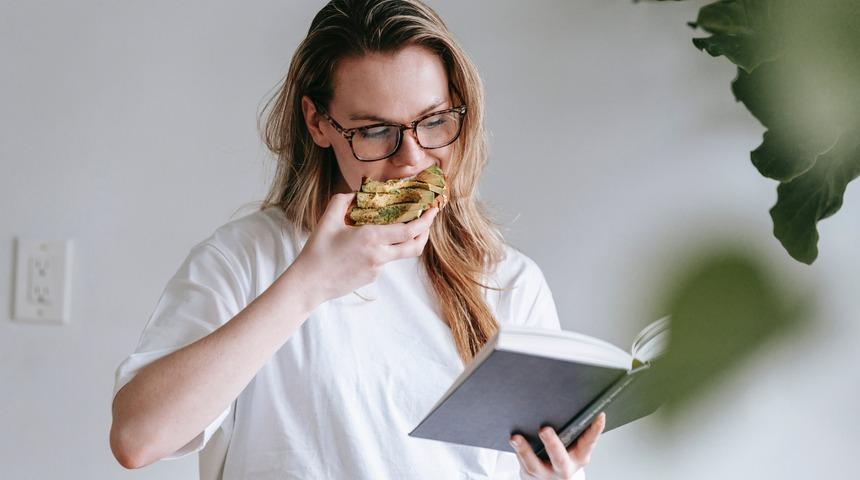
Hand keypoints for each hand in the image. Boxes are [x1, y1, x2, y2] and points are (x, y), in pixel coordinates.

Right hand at [289, 192, 438, 305]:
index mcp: (371, 238)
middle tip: (426, 220)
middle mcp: (379, 255)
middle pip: (414, 247)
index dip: (425, 221)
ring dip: (402, 241)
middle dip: (425, 233)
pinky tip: (366, 247)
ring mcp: (377, 269)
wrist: (309, 284)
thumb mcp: (328, 220)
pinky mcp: (372, 278)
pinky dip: (382, 251)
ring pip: (398, 254)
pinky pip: (383, 261)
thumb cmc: (317, 251)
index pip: (408, 231)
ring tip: (397, 228)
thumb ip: (343, 200)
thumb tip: (356, 193)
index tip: (432, 210)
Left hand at [509, 413, 605, 479]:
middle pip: (559, 458)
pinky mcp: (530, 475)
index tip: (598, 415)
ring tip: (516, 438)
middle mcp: (565, 467)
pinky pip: (522, 464)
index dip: (595, 430)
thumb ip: (572, 431)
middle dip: (552, 444)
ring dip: (524, 450)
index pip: (589, 442)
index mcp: (579, 457)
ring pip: (534, 465)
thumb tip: (565, 399)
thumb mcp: (573, 446)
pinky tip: (513, 440)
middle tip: (544, 430)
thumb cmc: (562, 456)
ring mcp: (546, 473)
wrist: (549, 479)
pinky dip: (516, 451)